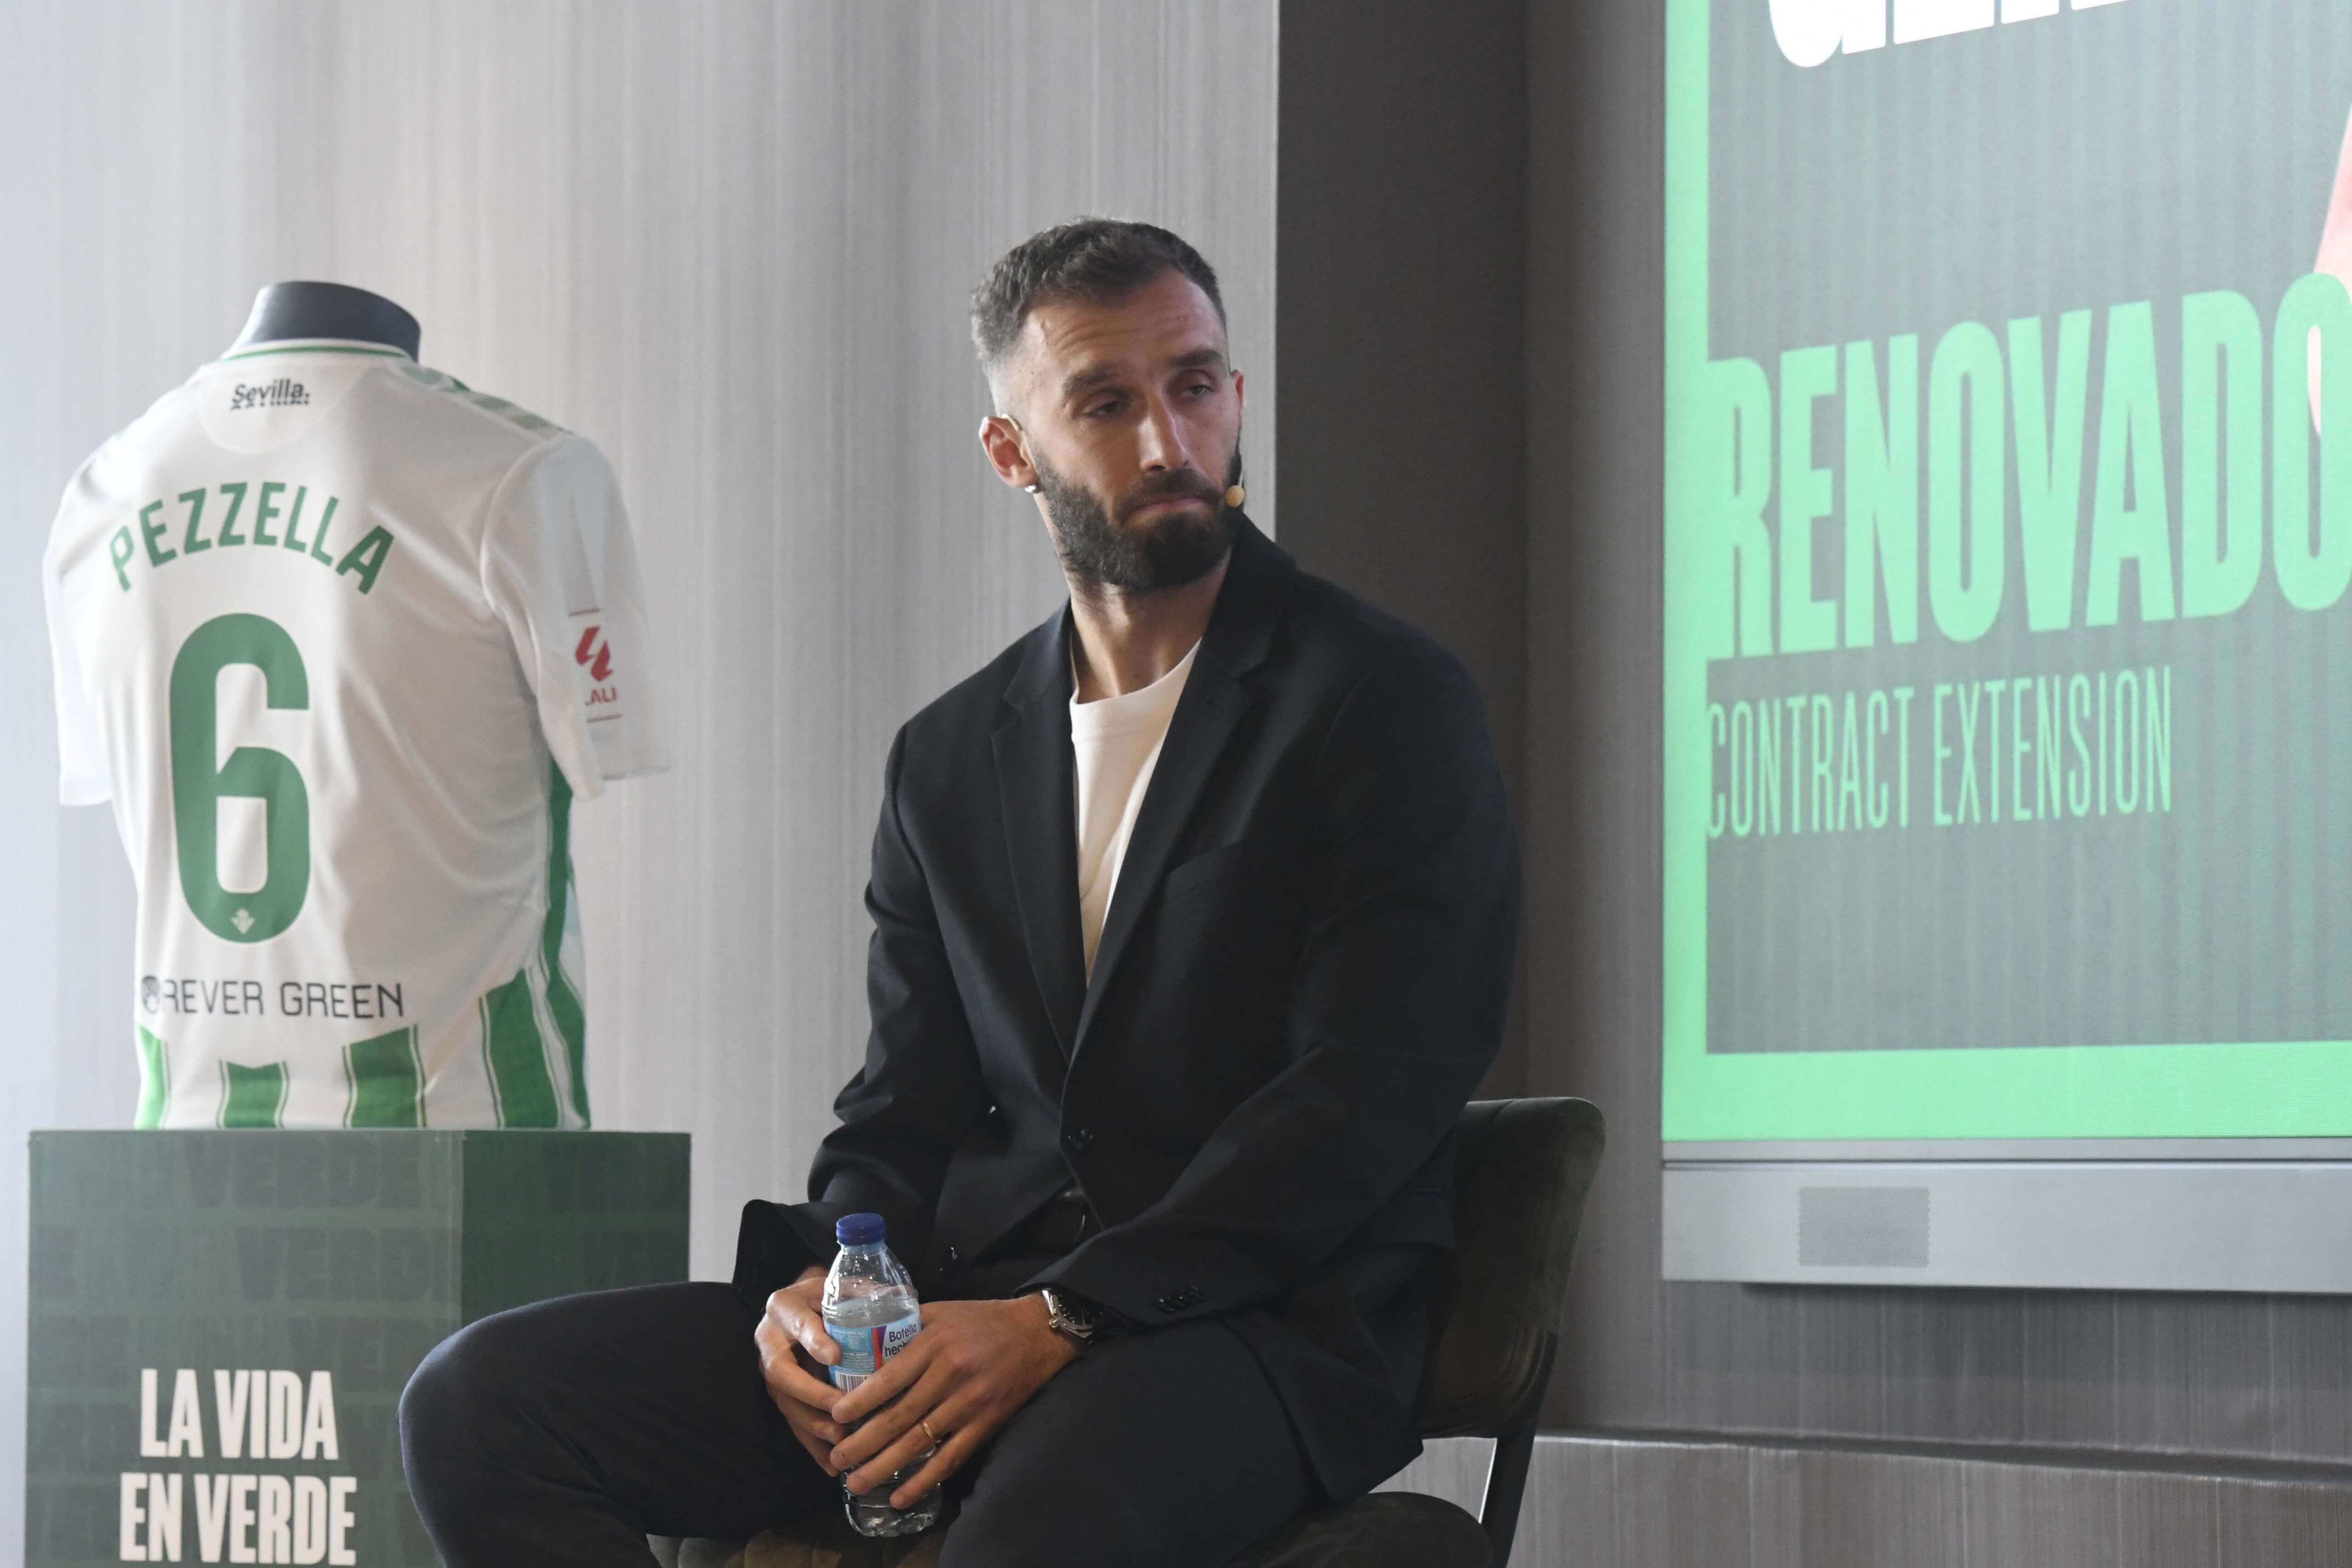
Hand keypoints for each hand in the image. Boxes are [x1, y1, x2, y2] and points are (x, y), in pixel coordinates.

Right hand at [754, 1266, 850, 1472]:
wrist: (803, 1305)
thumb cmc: (829, 1295)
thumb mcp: (841, 1286)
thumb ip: (864, 1291)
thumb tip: (904, 1296)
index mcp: (784, 1307)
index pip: (798, 1323)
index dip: (814, 1340)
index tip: (835, 1356)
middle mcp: (769, 1341)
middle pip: (781, 1372)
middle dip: (810, 1393)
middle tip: (838, 1409)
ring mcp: (771, 1372)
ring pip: (785, 1403)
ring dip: (812, 1424)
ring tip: (841, 1439)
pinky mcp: (780, 1397)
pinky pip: (792, 1423)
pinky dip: (812, 1446)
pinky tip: (831, 1465)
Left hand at [828, 1294, 1079, 1508]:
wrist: (1036, 1333)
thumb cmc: (981, 1320)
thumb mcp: (940, 1311)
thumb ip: (904, 1325)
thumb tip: (862, 1341)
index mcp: (934, 1343)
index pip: (888, 1379)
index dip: (859, 1403)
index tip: (834, 1418)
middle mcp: (950, 1374)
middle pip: (898, 1417)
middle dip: (862, 1443)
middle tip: (836, 1460)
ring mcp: (969, 1403)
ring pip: (919, 1442)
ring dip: (883, 1467)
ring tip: (855, 1483)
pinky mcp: (986, 1424)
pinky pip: (950, 1458)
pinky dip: (923, 1480)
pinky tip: (899, 1497)